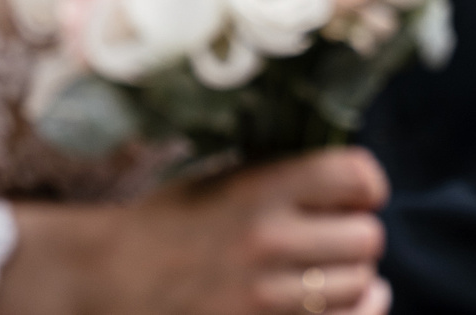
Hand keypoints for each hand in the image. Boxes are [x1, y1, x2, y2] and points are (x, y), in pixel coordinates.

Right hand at [20, 147, 390, 314]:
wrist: (108, 276)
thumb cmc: (170, 222)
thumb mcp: (224, 179)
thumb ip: (285, 177)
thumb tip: (354, 184)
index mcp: (260, 189)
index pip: (356, 174)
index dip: (364, 184)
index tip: (354, 194)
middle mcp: (267, 240)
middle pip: (366, 236)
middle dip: (357, 234)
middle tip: (336, 236)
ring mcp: (262, 296)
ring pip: (358, 285)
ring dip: (353, 278)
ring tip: (330, 272)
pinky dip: (355, 311)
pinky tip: (345, 303)